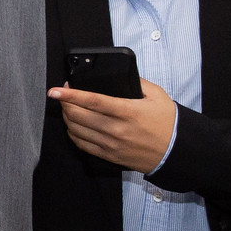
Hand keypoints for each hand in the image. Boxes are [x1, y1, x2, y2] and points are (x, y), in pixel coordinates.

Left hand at [49, 79, 179, 173]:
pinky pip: (83, 145)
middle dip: (65, 103)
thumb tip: (119, 75)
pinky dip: (73, 134)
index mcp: (127, 111)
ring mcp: (112, 144)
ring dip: (67, 117)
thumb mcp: (157, 95)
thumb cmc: (168, 122)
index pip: (91, 101)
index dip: (70, 95)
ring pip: (77, 130)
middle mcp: (116, 129)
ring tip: (68, 108)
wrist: (176, 151)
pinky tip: (74, 126)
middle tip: (63, 95)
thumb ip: (137, 82)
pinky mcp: (110, 156)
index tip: (54, 90)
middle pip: (78, 116)